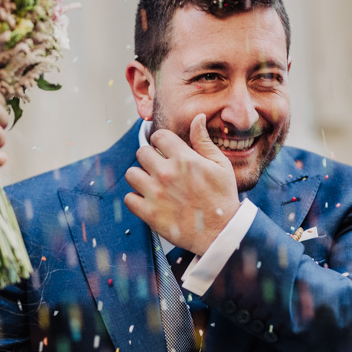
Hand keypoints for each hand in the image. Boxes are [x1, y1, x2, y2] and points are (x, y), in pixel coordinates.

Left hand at [125, 113, 240, 254]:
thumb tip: (198, 118)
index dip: (161, 142)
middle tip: (159, 168)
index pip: (158, 136)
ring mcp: (156, 194)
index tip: (165, 150)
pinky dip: (136, 199)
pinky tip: (148, 201)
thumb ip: (204, 141)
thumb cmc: (223, 198)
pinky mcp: (149, 213)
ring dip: (140, 177)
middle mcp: (166, 173)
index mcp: (184, 159)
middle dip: (150, 158)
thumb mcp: (220, 165)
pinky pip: (129, 198)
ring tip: (152, 184)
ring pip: (131, 174)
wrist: (221, 232)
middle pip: (141, 152)